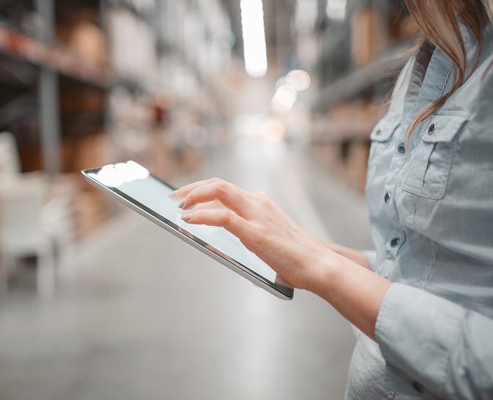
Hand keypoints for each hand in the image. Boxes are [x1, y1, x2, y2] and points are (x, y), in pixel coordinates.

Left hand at [171, 178, 336, 290]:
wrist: (319, 265)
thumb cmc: (294, 256)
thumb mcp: (268, 237)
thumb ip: (247, 232)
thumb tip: (219, 238)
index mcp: (261, 203)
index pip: (225, 188)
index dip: (201, 189)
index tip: (185, 195)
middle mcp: (258, 203)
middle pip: (218, 184)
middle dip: (192, 188)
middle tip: (173, 197)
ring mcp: (257, 215)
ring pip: (218, 191)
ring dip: (193, 196)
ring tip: (178, 207)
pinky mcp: (256, 232)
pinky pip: (222, 217)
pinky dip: (201, 216)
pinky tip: (188, 219)